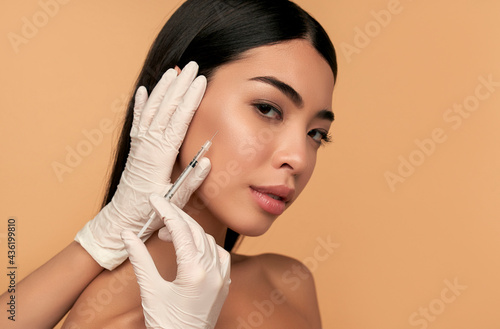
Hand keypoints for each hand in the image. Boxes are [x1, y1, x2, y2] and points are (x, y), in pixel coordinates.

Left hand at [76, 61, 208, 269]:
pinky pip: (138, 121)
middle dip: (180, 86)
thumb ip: (192, 180)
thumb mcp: (176, 200)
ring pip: (152, 110)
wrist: (122, 218)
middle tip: (193, 66)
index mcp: (160, 156)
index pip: (178, 121)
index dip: (190, 99)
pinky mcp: (135, 148)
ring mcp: (140, 144)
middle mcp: (148, 145)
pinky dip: (141, 104)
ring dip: (163, 89)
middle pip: (166, 108)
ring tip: (173, 71)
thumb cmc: (149, 211)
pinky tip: (143, 90)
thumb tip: (207, 160)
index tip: (201, 82)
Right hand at [121, 194, 230, 328]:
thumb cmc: (166, 323)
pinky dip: (204, 244)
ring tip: (169, 233)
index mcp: (194, 271)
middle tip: (160, 208)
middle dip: (177, 216)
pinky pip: (219, 253)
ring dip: (190, 231)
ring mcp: (222, 277)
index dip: (166, 211)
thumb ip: (140, 259)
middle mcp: (213, 270)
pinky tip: (191, 247)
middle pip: (195, 231)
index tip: (155, 199)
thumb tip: (127, 234)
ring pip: (208, 240)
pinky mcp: (224, 283)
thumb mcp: (150, 290)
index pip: (180, 229)